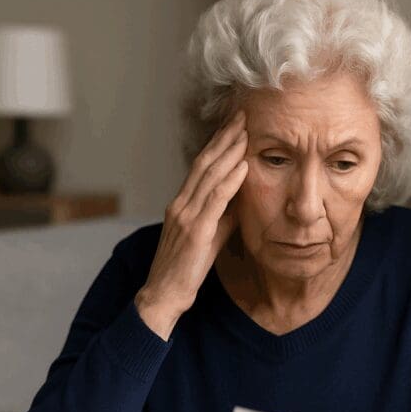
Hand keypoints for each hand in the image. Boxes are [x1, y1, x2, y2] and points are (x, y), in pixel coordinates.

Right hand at [135, 111, 247, 338]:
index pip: (201, 166)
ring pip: (209, 175)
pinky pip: (215, 200)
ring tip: (246, 132)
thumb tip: (242, 199)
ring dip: (230, 152)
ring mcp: (186, 216)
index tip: (235, 127)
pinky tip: (243, 166)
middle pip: (204, 162)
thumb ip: (223, 216)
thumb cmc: (186, 269)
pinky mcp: (195, 231)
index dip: (218, 144)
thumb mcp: (208, 236)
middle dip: (225, 138)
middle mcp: (181, 204)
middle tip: (242, 116)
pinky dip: (230, 181)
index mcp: (182, 204)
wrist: (163, 295)